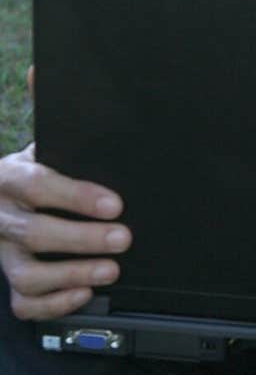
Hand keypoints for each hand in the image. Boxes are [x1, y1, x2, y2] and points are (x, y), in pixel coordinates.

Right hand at [0, 67, 131, 319]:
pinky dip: (53, 304)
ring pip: (26, 274)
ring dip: (71, 274)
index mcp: (7, 176)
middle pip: (33, 233)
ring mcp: (1, 252)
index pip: (37, 185)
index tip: (114, 204)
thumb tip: (43, 70)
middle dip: (82, 238)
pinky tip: (82, 294)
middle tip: (124, 238)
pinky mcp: (9, 281)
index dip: (76, 196)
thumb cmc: (30, 173)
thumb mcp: (38, 143)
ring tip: (111, 270)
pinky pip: (24, 304)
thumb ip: (48, 110)